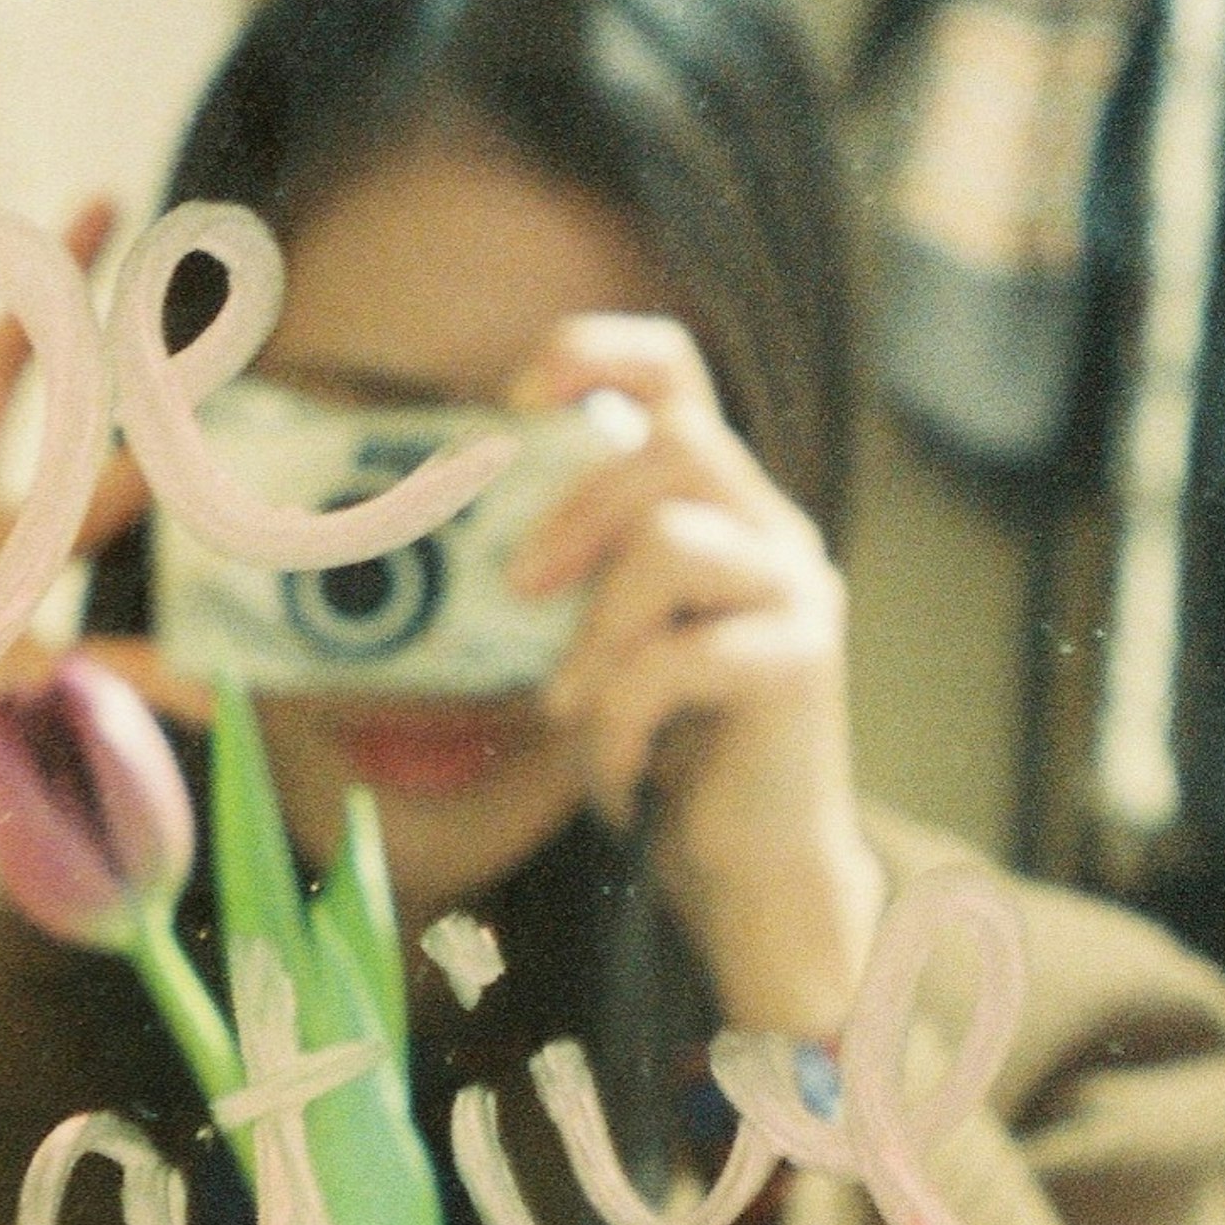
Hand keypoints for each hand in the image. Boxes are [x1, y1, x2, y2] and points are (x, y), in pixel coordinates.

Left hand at [505, 316, 880, 1036]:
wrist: (752, 869)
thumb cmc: (661, 751)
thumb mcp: (595, 649)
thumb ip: (554, 588)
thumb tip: (425, 548)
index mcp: (715, 504)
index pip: (675, 372)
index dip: (595, 354)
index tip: (517, 399)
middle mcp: (769, 528)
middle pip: (675, 445)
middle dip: (574, 512)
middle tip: (517, 591)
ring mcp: (796, 591)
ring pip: (674, 542)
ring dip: (593, 632)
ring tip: (565, 709)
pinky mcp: (799, 664)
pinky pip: (679, 660)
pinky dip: (619, 724)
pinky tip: (611, 779)